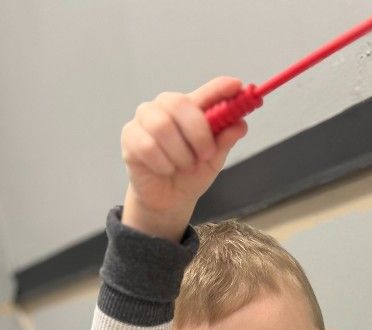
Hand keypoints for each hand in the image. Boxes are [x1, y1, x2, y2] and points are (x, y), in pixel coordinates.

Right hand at [121, 76, 248, 240]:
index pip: (206, 92)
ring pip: (162, 126)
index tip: (237, 86)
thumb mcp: (213, 160)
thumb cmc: (189, 174)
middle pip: (179, 104)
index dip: (220, 88)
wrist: (169, 200)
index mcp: (189, 109)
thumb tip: (241, 124)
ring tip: (183, 166)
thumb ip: (224, 141)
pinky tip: (166, 170)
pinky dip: (163, 164)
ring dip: (180, 154)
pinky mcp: (130, 137)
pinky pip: (148, 147)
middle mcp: (165, 107)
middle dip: (198, 132)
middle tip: (206, 155)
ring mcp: (144, 119)